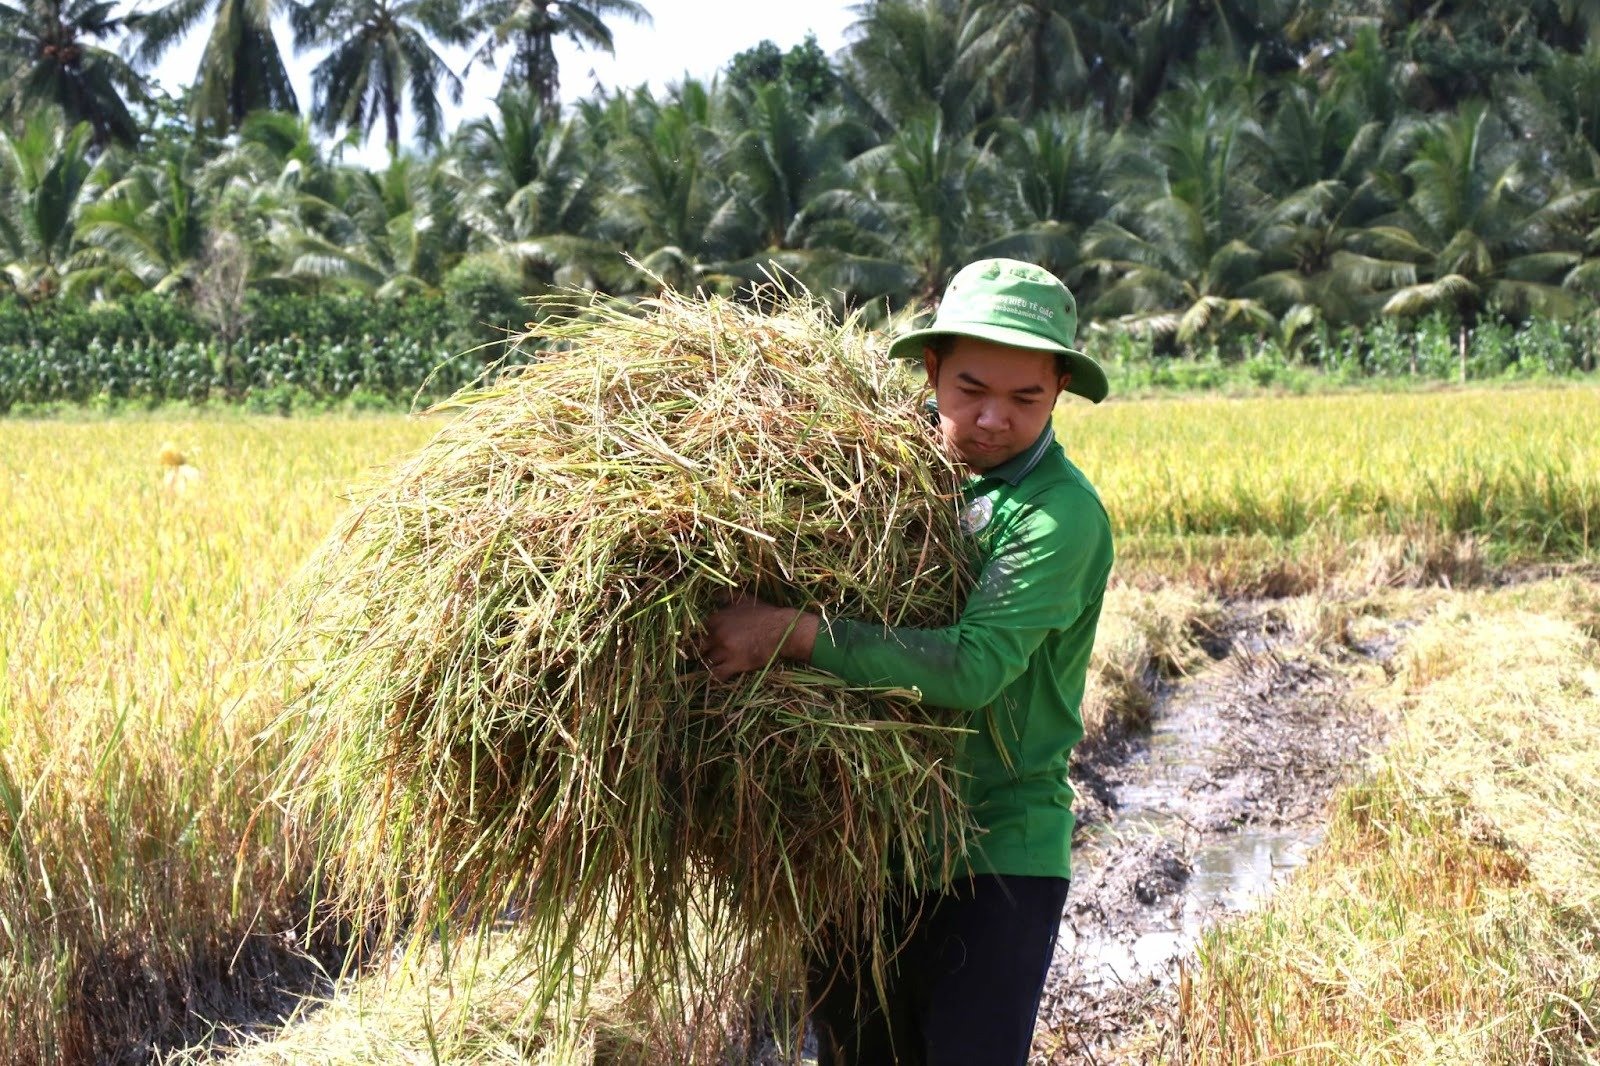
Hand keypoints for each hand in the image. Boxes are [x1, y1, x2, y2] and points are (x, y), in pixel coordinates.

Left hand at [700, 595, 819, 681]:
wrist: (782, 630)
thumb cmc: (764, 614)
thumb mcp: (744, 600)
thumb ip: (726, 597)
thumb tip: (715, 596)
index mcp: (715, 619)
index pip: (696, 632)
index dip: (699, 638)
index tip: (702, 643)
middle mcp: (716, 635)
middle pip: (698, 648)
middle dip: (701, 653)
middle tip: (706, 655)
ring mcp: (725, 650)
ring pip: (706, 662)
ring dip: (710, 664)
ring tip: (715, 665)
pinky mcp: (734, 664)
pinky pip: (717, 675)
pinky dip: (718, 676)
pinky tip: (722, 675)